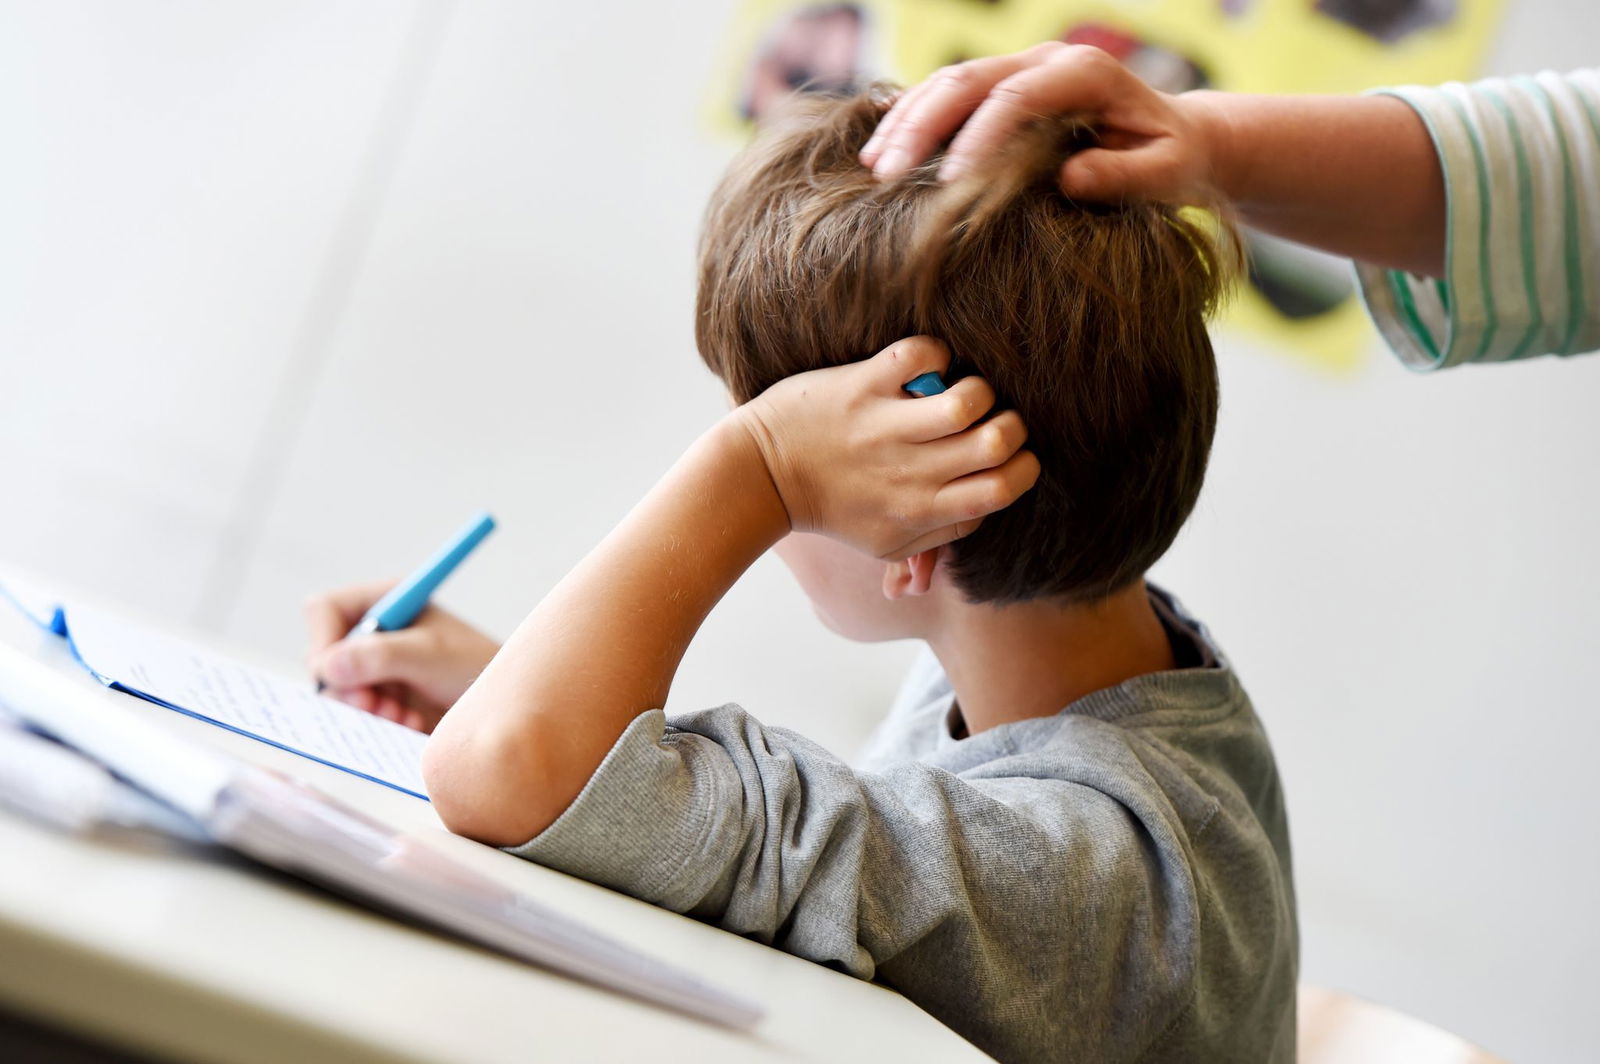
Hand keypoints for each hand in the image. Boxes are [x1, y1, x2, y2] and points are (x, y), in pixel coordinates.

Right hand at [304, 581, 499, 732]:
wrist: (504, 706)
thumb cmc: (476, 666)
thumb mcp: (431, 655)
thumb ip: (381, 656)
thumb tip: (327, 665)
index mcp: (384, 602)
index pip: (325, 610)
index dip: (323, 640)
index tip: (335, 673)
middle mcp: (372, 633)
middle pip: (323, 656)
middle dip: (346, 685)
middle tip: (373, 705)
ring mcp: (374, 667)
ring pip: (336, 690)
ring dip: (362, 709)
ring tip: (400, 716)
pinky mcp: (380, 698)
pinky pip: (355, 714)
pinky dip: (376, 723)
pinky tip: (409, 724)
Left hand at [734, 337, 1039, 560]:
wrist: (762, 476)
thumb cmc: (830, 507)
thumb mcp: (882, 543)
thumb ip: (935, 539)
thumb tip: (980, 518)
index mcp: (921, 511)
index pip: (1002, 490)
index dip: (1023, 466)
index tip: (1012, 454)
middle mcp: (909, 472)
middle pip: (996, 444)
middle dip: (1011, 425)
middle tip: (992, 419)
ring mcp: (885, 427)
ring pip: (967, 401)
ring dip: (978, 389)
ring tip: (961, 390)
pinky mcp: (861, 386)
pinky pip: (920, 356)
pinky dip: (935, 353)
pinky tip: (925, 366)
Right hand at [860, 42, 1223, 206]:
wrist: (1174, 138)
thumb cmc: (1172, 161)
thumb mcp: (1167, 173)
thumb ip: (1125, 176)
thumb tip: (1068, 179)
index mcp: (1085, 73)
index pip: (1017, 96)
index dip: (978, 137)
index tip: (950, 184)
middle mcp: (1045, 61)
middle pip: (968, 80)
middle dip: (922, 126)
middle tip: (887, 176)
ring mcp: (1019, 70)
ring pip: (947, 83)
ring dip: (906, 122)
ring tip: (873, 168)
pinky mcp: (1000, 90)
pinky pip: (945, 96)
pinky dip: (910, 121)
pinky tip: (878, 152)